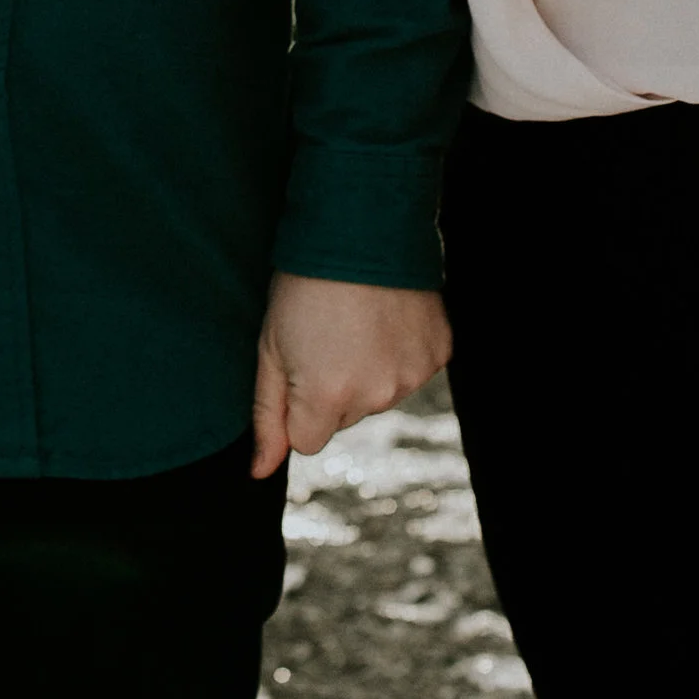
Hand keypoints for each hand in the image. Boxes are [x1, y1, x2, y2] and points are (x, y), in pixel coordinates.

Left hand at [251, 273, 451, 475]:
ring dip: (368, 372)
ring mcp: (412, 376)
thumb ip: (267, 418)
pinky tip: (387, 319)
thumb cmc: (302, 286)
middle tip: (328, 335)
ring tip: (358, 322)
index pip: (307, 441)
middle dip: (333, 389)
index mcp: (326, 397)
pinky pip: (412, 373)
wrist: (361, 227)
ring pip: (380, 398)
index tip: (300, 363)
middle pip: (345, 419)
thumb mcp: (269, 348)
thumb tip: (259, 472)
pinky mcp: (439, 354)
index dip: (298, 404)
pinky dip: (400, 354)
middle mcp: (375, 396)